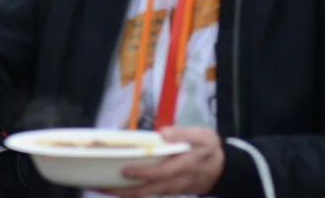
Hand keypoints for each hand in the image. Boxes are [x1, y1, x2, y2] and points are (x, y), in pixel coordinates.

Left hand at [103, 126, 224, 197]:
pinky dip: (132, 192)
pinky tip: (117, 186)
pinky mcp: (169, 190)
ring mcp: (171, 189)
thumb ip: (184, 133)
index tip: (125, 169)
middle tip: (101, 185)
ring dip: (124, 193)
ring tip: (102, 185)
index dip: (142, 173)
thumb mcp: (203, 136)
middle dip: (123, 191)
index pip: (161, 173)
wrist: (223, 170)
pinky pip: (148, 194)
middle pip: (147, 191)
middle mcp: (176, 182)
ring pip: (145, 195)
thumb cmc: (210, 149)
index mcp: (184, 166)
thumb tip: (163, 133)